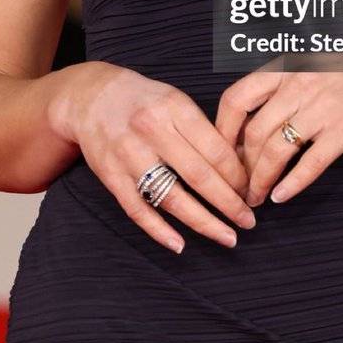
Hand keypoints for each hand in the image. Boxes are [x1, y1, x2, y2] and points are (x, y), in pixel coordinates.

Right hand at [55, 63, 256, 253]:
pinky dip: (159, 231)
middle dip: (228, 203)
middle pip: (198, 175)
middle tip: (248, 221)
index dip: (237, 175)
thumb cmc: (144, 99)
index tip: (250, 190)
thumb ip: (201, 129)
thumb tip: (236, 165)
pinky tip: (179, 244)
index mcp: (174, 108)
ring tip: (227, 236)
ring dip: (203, 222)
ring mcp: (129, 155)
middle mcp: (152, 131)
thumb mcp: (175, 100)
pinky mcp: (111, 176)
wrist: (92, 98)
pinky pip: (138, 209)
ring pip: (171, 197)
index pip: (215, 149)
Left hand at [214, 54, 342, 207]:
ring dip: (261, 181)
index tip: (218, 154)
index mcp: (288, 67)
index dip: (221, 130)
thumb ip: (282, 89)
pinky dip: (292, 185)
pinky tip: (282, 197)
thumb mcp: (314, 69)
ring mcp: (324, 106)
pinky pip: (310, 163)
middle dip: (240, 167)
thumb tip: (246, 124)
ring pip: (276, 150)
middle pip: (253, 132)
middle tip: (239, 187)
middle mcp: (301, 84)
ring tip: (257, 198)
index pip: (237, 97)